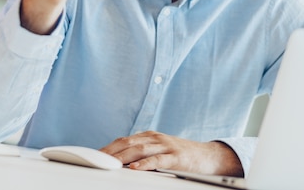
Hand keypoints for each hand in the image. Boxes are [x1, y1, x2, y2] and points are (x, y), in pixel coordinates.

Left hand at [100, 131, 243, 176]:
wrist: (209, 156)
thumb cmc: (182, 155)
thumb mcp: (160, 150)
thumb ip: (143, 152)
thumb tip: (121, 161)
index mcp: (149, 136)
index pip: (124, 140)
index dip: (108, 147)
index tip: (94, 155)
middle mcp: (155, 138)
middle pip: (128, 142)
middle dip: (110, 151)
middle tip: (96, 160)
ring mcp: (166, 146)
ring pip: (140, 149)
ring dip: (123, 156)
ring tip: (109, 163)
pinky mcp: (176, 157)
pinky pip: (158, 160)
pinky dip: (145, 164)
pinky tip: (134, 169)